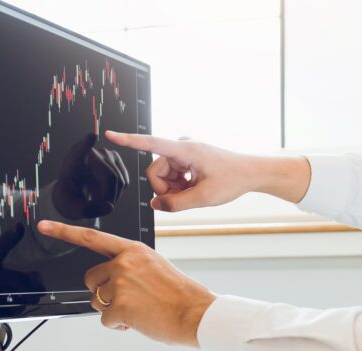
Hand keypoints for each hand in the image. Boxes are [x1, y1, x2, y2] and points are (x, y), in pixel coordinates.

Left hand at [36, 220, 214, 344]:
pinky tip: (138, 320)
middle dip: (102, 292)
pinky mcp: (118, 305)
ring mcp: (120, 283)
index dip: (64, 232)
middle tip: (127, 300)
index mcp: (133, 250)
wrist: (196, 314)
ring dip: (111, 310)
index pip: (92, 238)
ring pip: (96, 301)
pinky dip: (119, 325)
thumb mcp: (156, 268)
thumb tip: (113, 280)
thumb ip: (132, 267)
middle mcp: (123, 262)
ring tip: (138, 310)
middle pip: (90, 279)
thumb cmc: (181, 295)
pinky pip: (105, 320)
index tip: (44, 226)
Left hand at [53, 132, 129, 219]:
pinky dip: (117, 193)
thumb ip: (88, 210)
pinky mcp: (116, 159)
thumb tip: (109, 207)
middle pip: (110, 177)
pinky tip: (105, 193)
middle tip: (100, 208)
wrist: (73, 192)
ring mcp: (105, 154)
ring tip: (98, 200)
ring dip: (112, 197)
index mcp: (72, 164)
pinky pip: (124, 182)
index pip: (79, 152)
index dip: (86, 145)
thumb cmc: (69, 198)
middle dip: (109, 197)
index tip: (92, 137)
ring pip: (120, 181)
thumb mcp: (72, 209)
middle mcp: (90, 153)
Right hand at [104, 130, 311, 211]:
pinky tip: (195, 187)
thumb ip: (175, 204)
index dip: (129, 140)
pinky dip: (180, 185)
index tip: (110, 134)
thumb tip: (156, 204)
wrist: (250, 173)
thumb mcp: (203, 198)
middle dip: (166, 188)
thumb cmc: (232, 179)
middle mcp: (181, 146)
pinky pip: (172, 175)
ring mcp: (183, 152)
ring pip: (162, 176)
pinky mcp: (186, 158)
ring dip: (174, 188)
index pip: (151, 143)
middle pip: (155, 171)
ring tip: (194, 191)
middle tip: (185, 196)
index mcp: (185, 150)